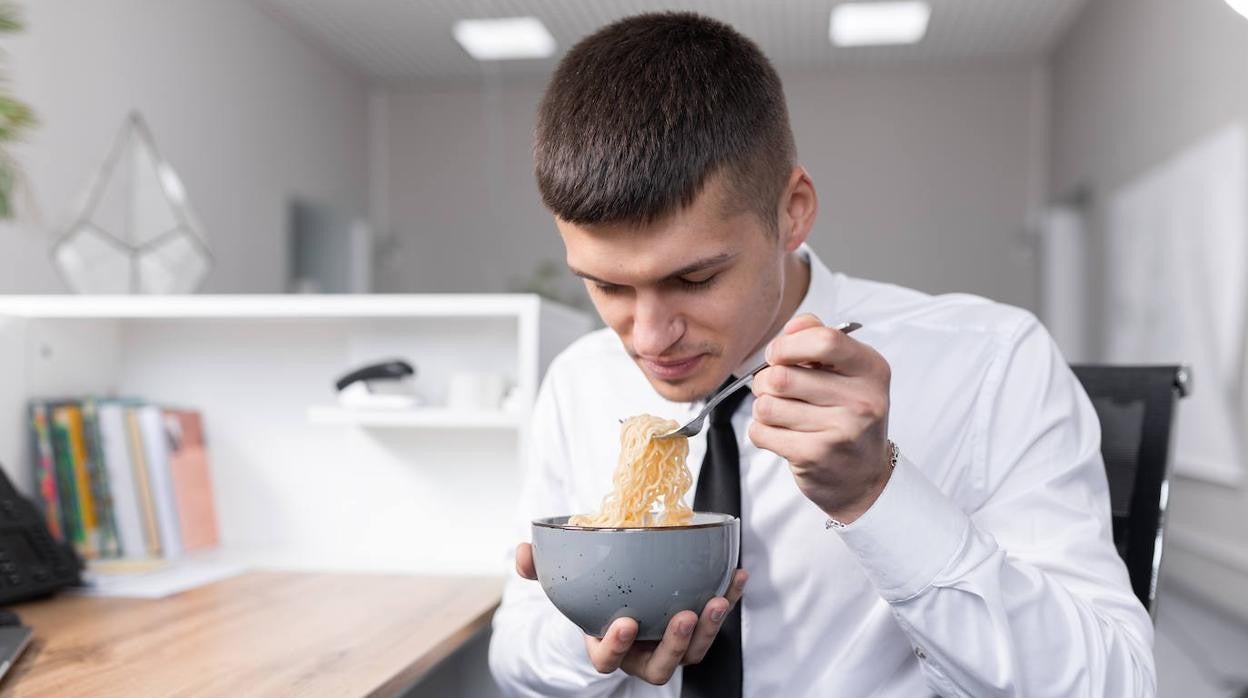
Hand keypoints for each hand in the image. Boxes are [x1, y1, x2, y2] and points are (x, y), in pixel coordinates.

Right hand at [514, 542, 748, 684]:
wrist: (617, 593)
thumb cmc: (591, 592)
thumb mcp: (562, 581)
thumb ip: (540, 568)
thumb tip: (521, 552)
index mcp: (608, 646)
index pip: (609, 659)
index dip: (616, 646)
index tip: (625, 623)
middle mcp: (642, 653)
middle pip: (662, 665)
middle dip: (675, 644)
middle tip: (684, 615)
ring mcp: (671, 644)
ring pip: (693, 651)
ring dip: (709, 629)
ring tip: (718, 600)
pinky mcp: (695, 628)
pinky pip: (716, 620)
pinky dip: (729, 598)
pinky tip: (736, 575)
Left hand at [748, 313, 892, 523]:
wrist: (865, 479)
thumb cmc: (849, 418)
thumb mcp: (849, 373)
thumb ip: (821, 339)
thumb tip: (791, 326)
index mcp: (871, 369)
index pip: (824, 340)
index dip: (787, 345)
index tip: (777, 355)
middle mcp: (862, 400)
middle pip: (782, 375)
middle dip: (765, 381)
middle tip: (774, 390)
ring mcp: (841, 430)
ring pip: (767, 405)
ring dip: (763, 408)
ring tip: (781, 415)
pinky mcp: (816, 456)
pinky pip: (761, 432)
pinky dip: (761, 432)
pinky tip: (781, 435)